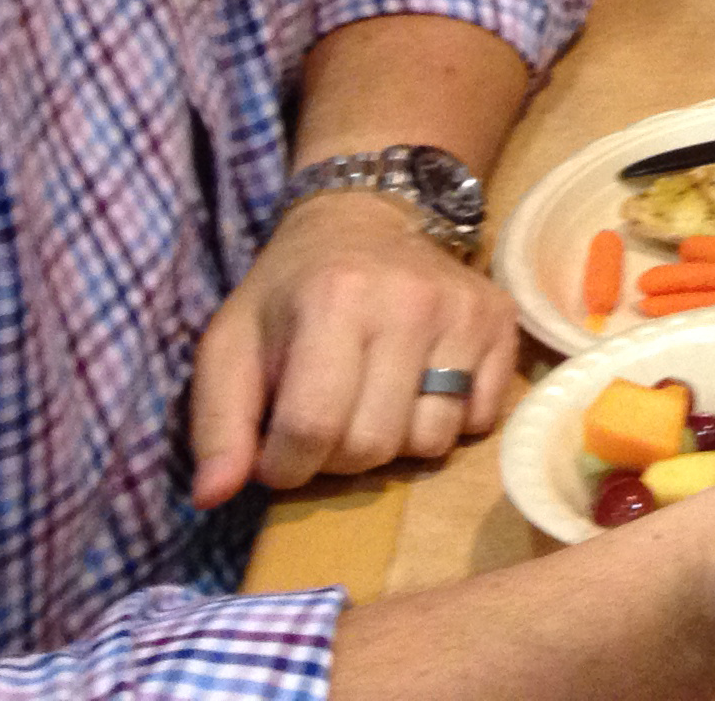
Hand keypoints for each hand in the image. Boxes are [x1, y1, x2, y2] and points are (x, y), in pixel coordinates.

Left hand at [189, 191, 514, 506]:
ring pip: (430, 440)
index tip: (276, 452)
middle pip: (372, 445)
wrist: (366, 218)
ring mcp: (463, 310)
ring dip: (393, 443)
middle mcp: (408, 302)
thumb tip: (214, 496)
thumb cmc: (291, 290)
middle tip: (325, 423)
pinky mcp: (500, 320)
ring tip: (371, 405)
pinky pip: (479, 420)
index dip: (284, 465)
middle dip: (337, 458)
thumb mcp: (230, 343)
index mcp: (332, 300)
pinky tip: (418, 387)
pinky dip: (447, 422)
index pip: (311, 429)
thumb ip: (216, 422)